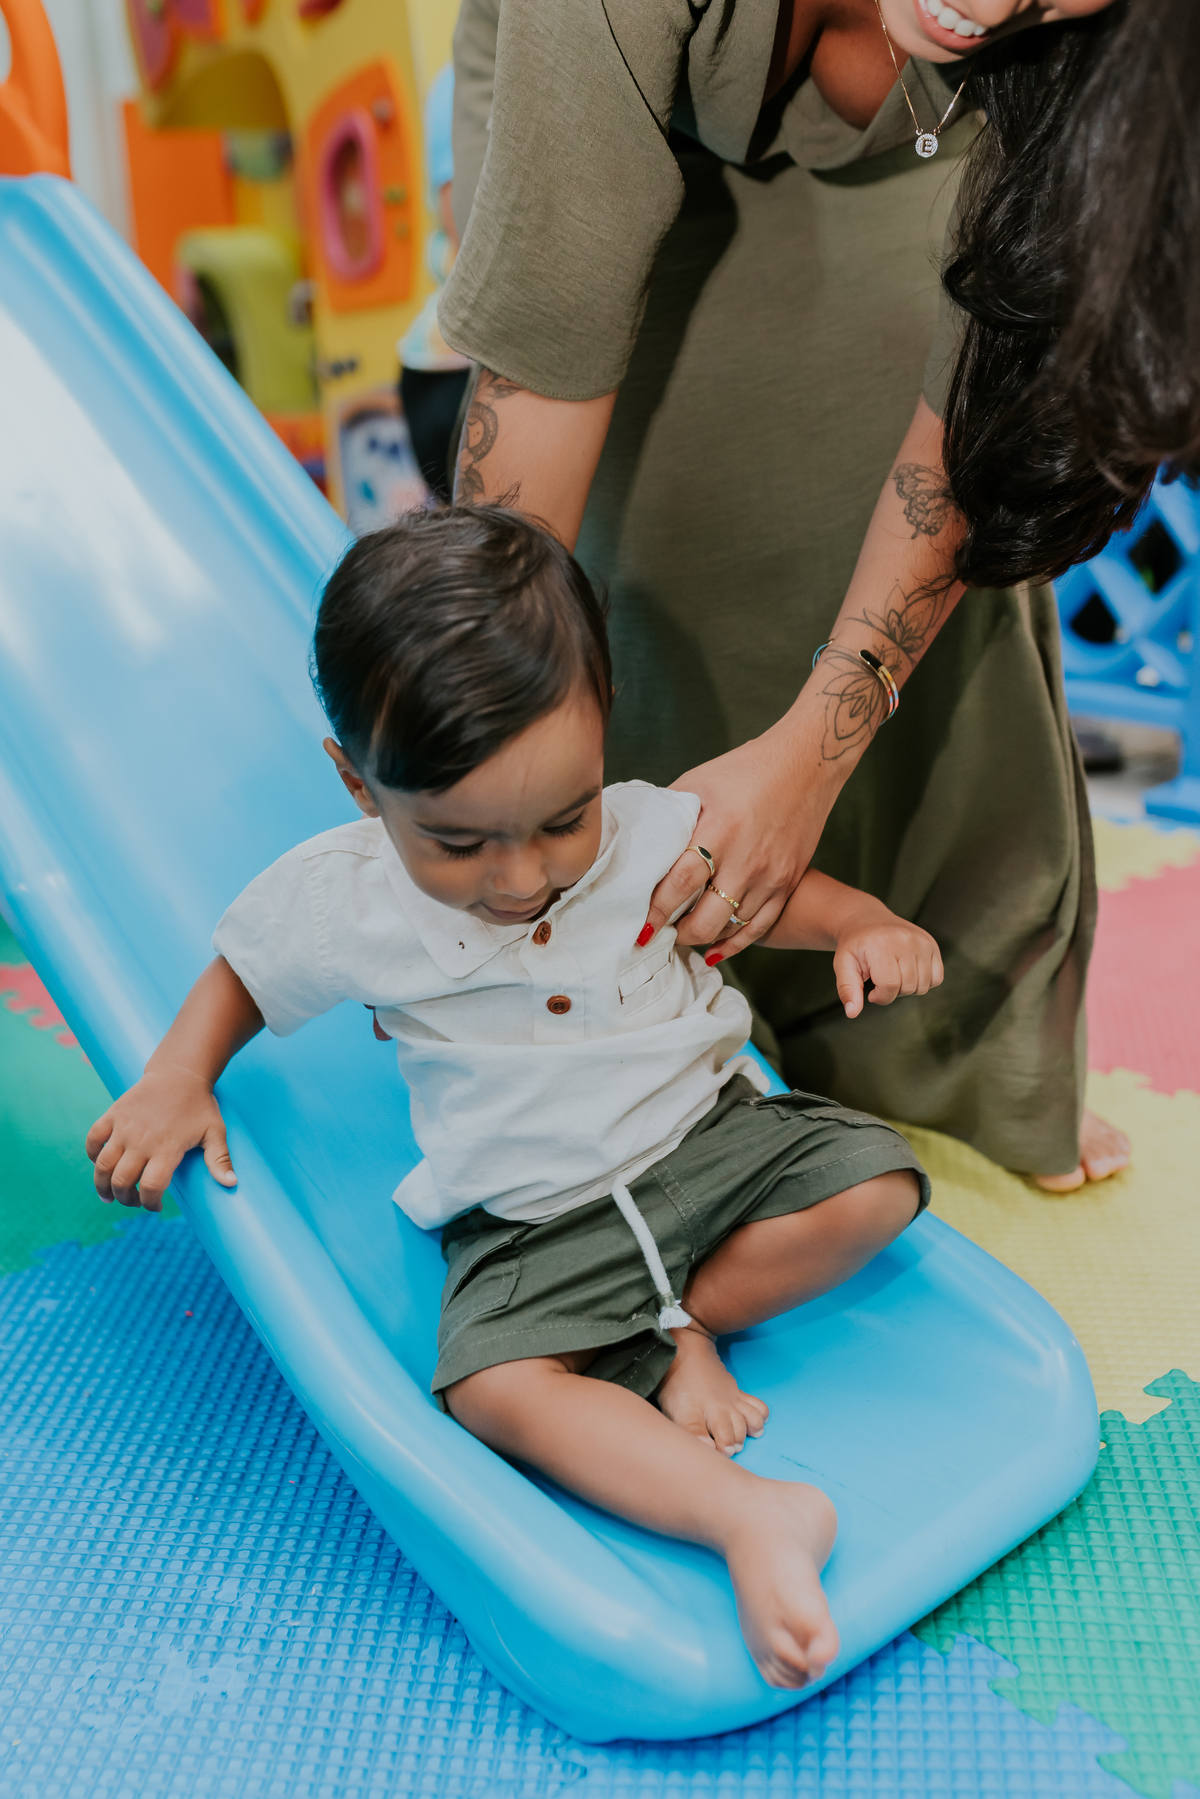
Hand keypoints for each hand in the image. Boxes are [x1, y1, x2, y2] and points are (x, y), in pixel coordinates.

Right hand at [85, 1065, 235, 1210]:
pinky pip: (93, 1139)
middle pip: (122, 1181)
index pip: (151, 1187)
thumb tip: (232, 1184)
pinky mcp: (113, 1115)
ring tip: (109, 1196)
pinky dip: (91, 1154)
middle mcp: (142, 1140)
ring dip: (102, 1185)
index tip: (155, 1206)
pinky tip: (100, 1164)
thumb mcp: (215, 1132)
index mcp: (167, 1148)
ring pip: (103, 1166)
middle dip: (125, 1199)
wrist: (180, 1073)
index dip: (150, 1203)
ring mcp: (124, 1127)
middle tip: (132, 1201)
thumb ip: (220, 1160)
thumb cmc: (200, 1105)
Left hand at [640, 729, 838, 957]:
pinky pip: (759, 927)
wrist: (805, 765)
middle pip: (706, 919)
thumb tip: (641, 845)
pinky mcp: (788, 883)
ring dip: (702, 938)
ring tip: (682, 936)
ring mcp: (771, 876)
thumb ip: (670, 816)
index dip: (656, 911)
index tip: (641, 927)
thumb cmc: (745, 770)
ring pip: (731, 928)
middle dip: (677, 934)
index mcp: (719, 831)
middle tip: (659, 934)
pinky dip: (734, 944)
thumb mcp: (698, 782)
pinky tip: (714, 950)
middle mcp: (747, 860)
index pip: (680, 884)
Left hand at [833, 915, 942, 1018]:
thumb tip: (852, 1013)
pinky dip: (924, 982)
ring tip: (893, 973)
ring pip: (923, 986)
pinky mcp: (932, 944)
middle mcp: (906, 940)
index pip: (890, 986)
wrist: (867, 920)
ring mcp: (922, 941)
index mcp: (881, 945)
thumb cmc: (855, 946)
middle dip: (893, 992)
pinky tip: (907, 972)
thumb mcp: (843, 965)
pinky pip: (937, 978)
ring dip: (907, 988)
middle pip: (908, 987)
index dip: (880, 997)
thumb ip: (847, 990)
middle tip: (881, 979)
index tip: (871, 991)